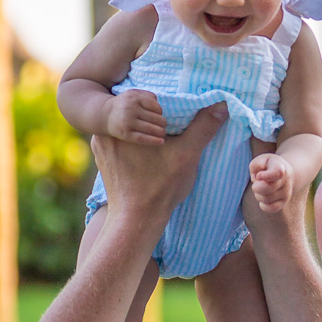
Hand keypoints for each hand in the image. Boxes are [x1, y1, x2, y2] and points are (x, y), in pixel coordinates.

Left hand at [92, 103, 226, 221]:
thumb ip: (203, 128)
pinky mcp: (103, 159)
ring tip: (161, 139)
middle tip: (168, 126)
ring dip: (142, 130)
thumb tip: (221, 105)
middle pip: (133, 113)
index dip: (161, 104)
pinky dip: (133, 144)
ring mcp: (100, 146)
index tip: (173, 116)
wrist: (136, 220)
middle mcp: (104, 131)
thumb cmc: (160, 188)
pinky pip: (120, 142)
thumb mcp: (187, 154)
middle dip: (150, 117)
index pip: (143, 100)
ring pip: (127, 128)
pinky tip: (147, 155)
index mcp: (121, 124)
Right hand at [106, 88, 166, 145]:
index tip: (159, 115)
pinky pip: (142, 138)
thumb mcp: (133, 94)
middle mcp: (130, 109)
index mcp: (134, 98)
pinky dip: (153, 141)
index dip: (160, 112)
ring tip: (163, 133)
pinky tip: (161, 141)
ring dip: (161, 132)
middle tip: (163, 125)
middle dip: (162, 123)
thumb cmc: (124, 104)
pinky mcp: (125, 134)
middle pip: (155, 118)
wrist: (105, 115)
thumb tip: (158, 102)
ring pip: (151, 128)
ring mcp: (127, 122)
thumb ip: (147, 95)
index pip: (155, 106)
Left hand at [249, 150, 295, 212]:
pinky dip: (263, 205)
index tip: (259, 175)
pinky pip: (270, 209)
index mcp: (280, 168)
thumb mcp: (261, 160)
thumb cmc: (269, 166)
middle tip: (256, 183)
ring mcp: (286, 193)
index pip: (276, 173)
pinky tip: (263, 197)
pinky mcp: (283, 203)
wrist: (285, 174)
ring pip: (266, 199)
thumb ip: (256, 165)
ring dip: (258, 195)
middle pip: (266, 189)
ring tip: (261, 189)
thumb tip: (257, 178)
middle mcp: (286, 181)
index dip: (265, 176)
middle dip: (256, 187)